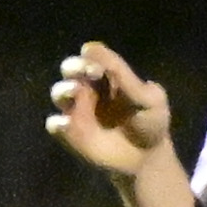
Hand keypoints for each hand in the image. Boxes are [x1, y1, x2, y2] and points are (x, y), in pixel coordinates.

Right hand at [47, 42, 174, 175]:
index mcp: (107, 75)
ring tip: (75, 91)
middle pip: (70, 69)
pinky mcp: (71, 133)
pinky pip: (55, 125)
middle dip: (73, 67)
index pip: (93, 58)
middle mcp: (88, 88)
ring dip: (63, 89)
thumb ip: (124, 76)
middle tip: (85, 72)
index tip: (99, 67)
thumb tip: (93, 48)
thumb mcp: (148, 98)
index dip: (93, 58)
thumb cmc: (150, 122)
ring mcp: (77, 110)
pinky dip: (57, 123)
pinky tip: (65, 123)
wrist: (148, 157)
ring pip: (60, 93)